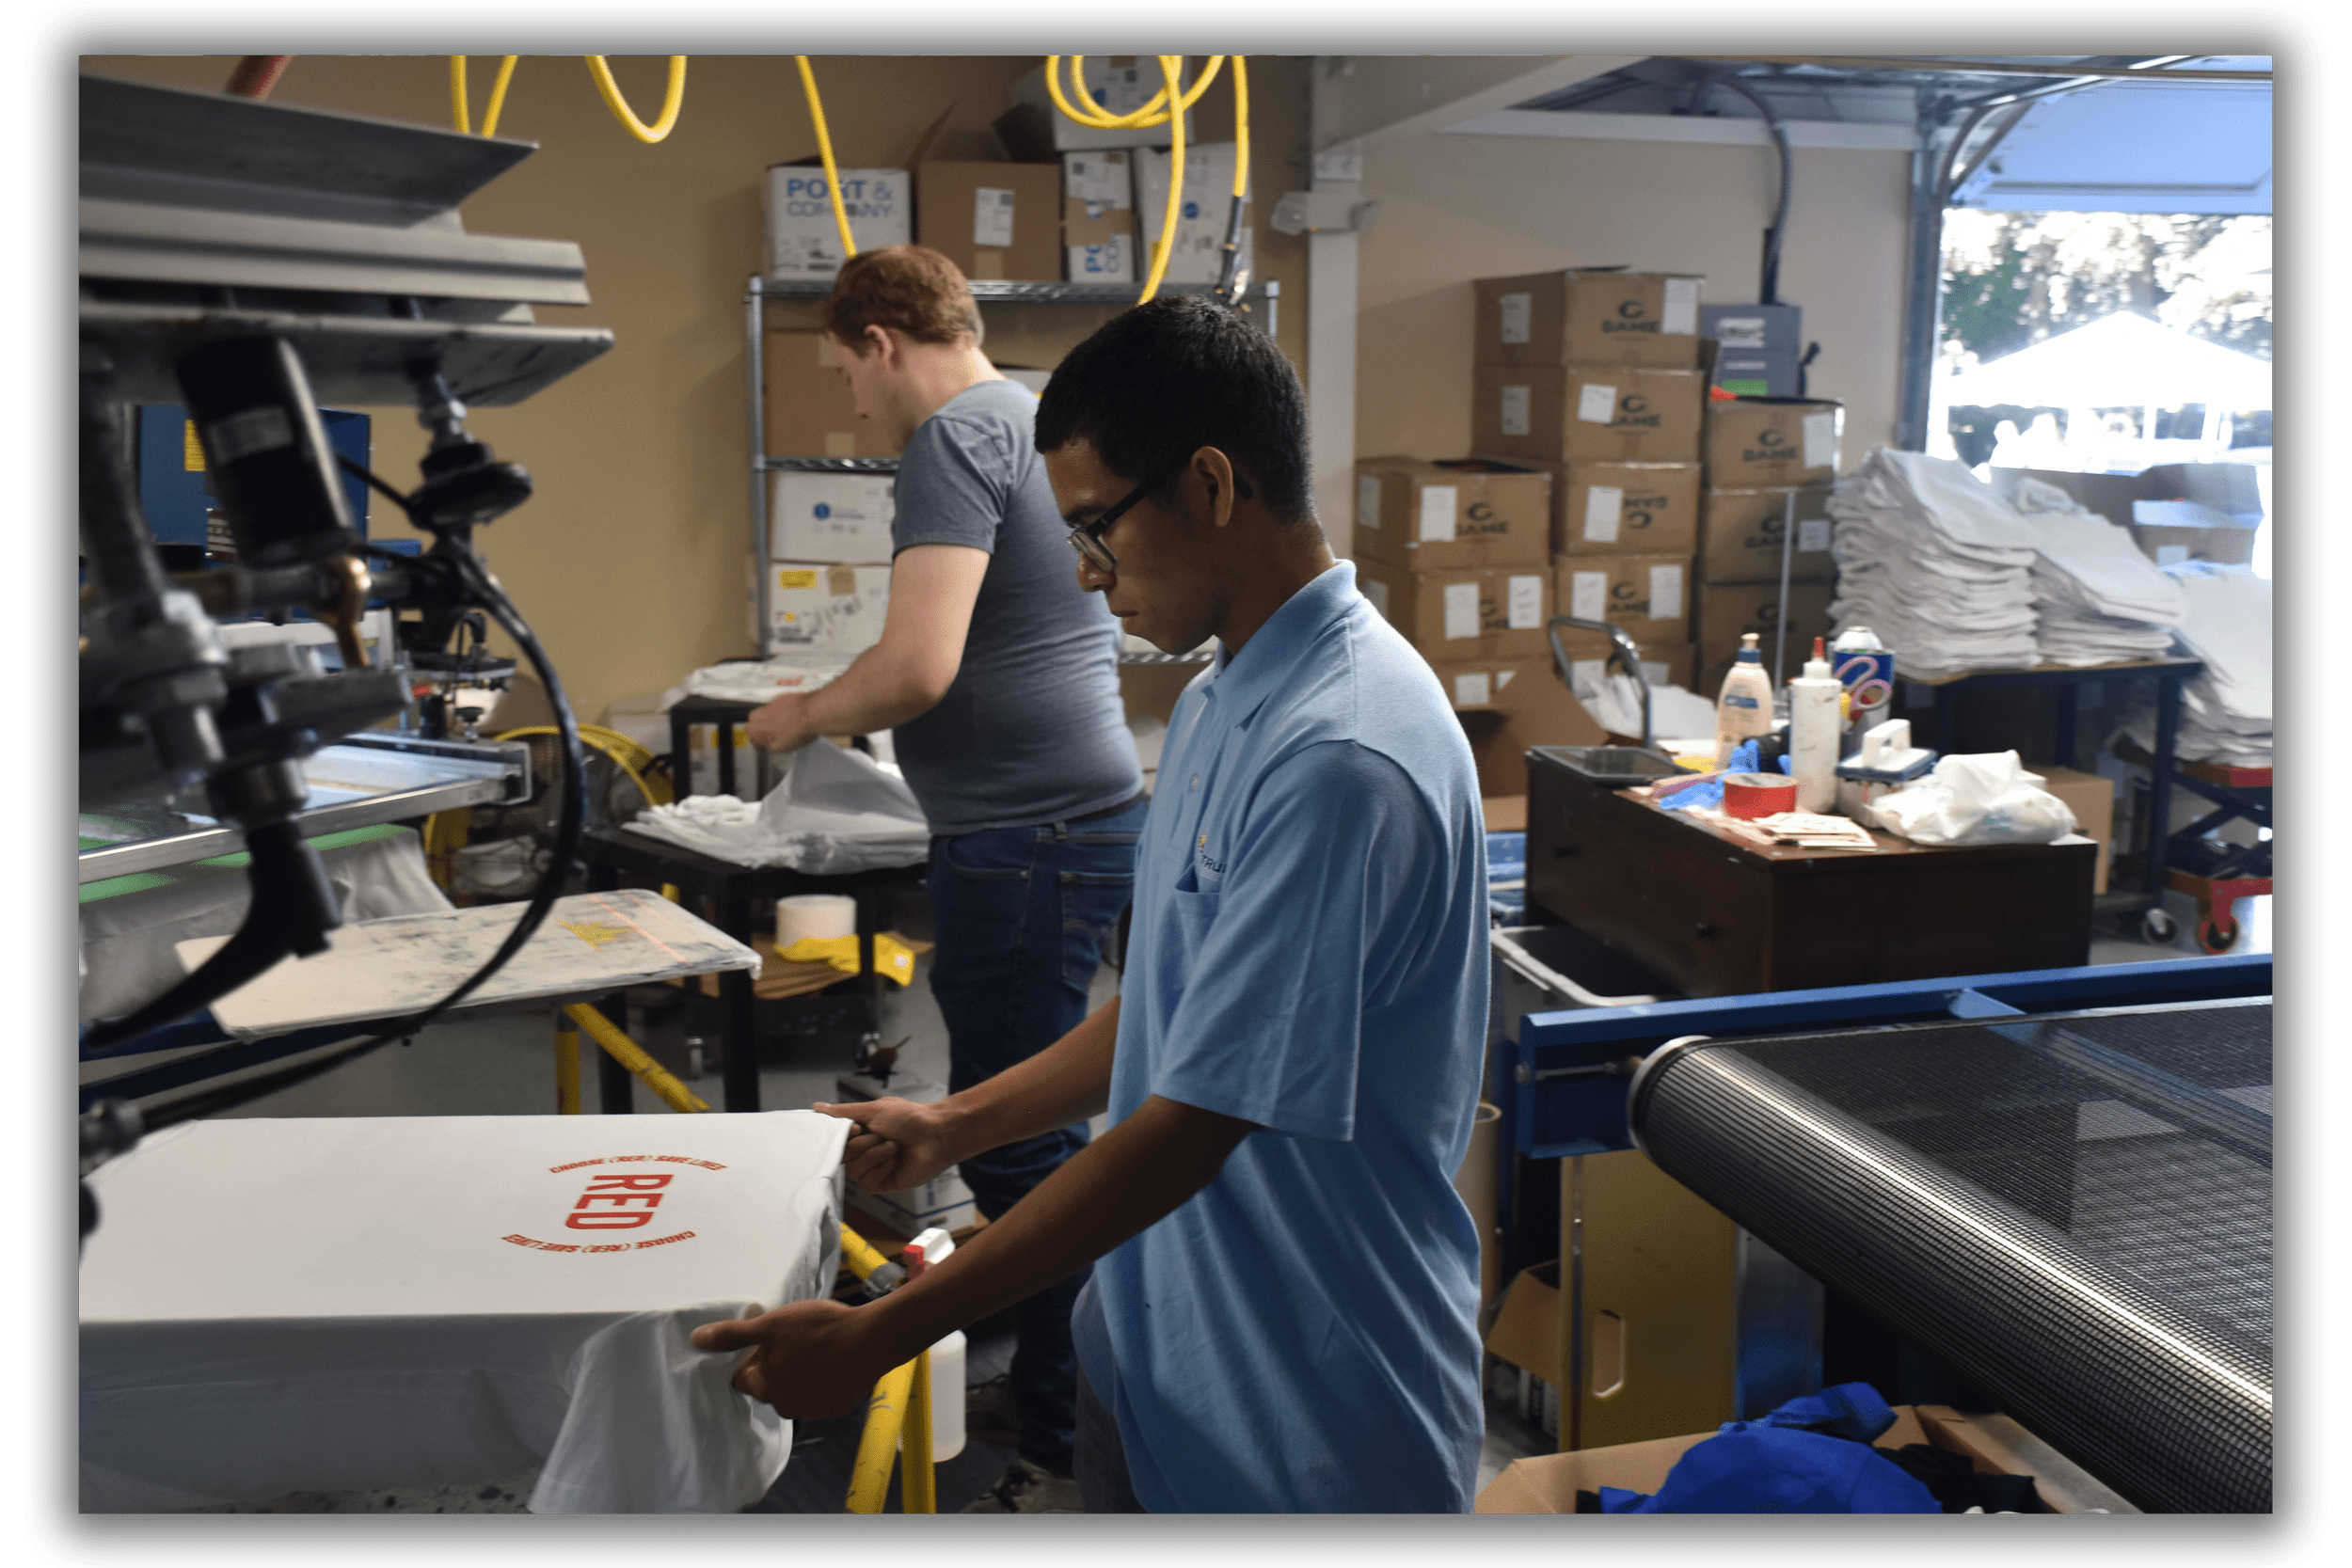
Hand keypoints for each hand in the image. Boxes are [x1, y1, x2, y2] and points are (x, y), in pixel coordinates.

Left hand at [691, 1297, 885, 1417]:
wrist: (872, 1339)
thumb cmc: (819, 1329)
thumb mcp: (770, 1324)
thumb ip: (733, 1335)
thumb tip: (697, 1340)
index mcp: (765, 1387)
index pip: (742, 1377)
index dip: (750, 1357)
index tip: (765, 1341)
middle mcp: (786, 1406)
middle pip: (770, 1386)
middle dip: (776, 1367)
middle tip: (793, 1340)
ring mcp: (814, 1410)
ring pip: (796, 1391)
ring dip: (800, 1374)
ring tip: (817, 1347)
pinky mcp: (838, 1407)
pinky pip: (822, 1395)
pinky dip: (824, 1381)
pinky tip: (834, 1359)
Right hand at [745, 694, 812, 751]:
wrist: (813, 713)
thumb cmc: (797, 730)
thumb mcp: (780, 748)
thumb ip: (769, 745)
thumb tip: (770, 743)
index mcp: (754, 728)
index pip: (752, 737)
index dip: (761, 742)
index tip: (766, 745)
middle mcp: (759, 714)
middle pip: (756, 722)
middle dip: (764, 728)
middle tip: (776, 735)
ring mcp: (771, 704)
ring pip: (768, 713)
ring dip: (774, 719)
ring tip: (787, 727)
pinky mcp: (783, 697)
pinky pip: (779, 706)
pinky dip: (784, 712)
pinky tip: (794, 718)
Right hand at [817, 1097, 960, 1192]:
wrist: (936, 1134)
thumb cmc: (909, 1118)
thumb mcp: (873, 1109)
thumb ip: (843, 1112)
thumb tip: (817, 1107)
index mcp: (859, 1133)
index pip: (834, 1142)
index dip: (844, 1137)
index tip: (859, 1127)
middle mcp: (864, 1151)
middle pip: (842, 1157)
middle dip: (862, 1144)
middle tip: (882, 1135)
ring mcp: (874, 1168)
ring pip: (854, 1170)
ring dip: (874, 1155)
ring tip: (893, 1146)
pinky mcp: (884, 1183)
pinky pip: (867, 1183)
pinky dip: (880, 1169)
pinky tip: (894, 1161)